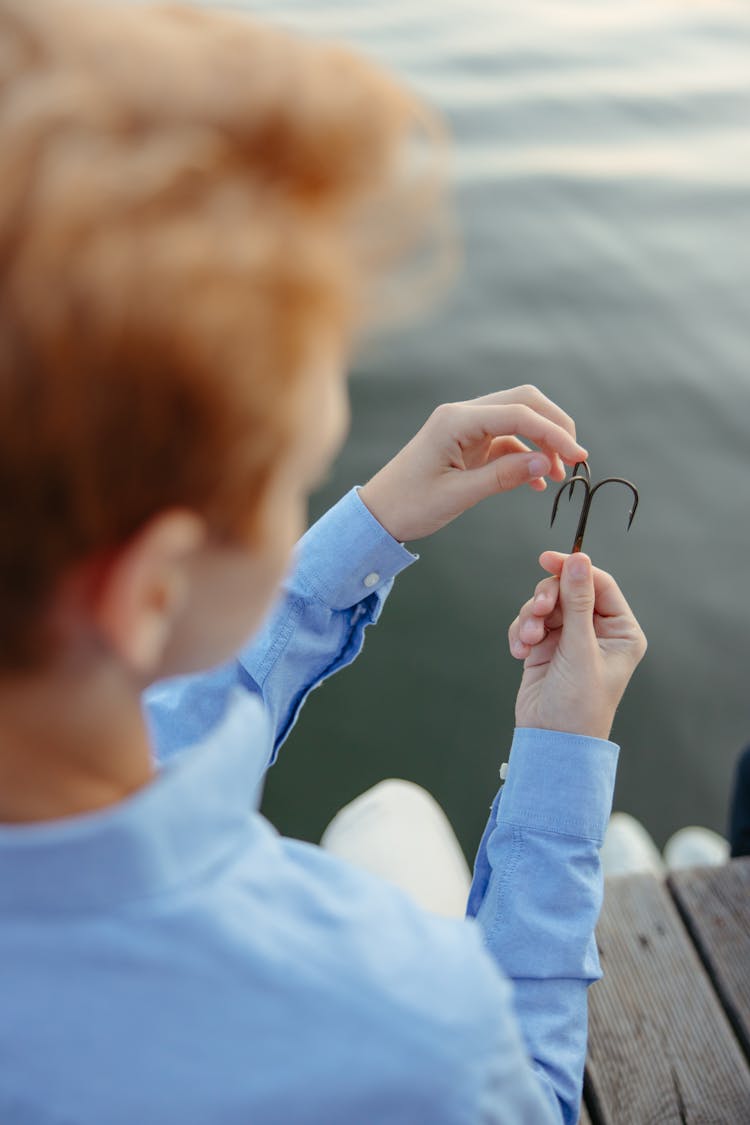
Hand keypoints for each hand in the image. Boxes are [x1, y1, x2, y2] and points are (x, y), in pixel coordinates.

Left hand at [357, 386, 587, 542]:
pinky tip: (539, 482)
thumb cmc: (409, 505)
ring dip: (543, 442)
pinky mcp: (469, 442)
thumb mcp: (458, 495)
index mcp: (456, 421)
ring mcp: (467, 426)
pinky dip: (527, 456)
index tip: (578, 457)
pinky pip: (508, 440)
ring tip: (560, 475)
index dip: (553, 433)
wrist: (378, 513)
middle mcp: (463, 415)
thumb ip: (503, 476)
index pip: (518, 414)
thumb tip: (546, 463)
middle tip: (575, 458)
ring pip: (519, 418)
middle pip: (524, 402)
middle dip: (554, 426)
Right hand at [509, 551, 646, 740]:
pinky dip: (521, 632)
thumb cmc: (579, 705)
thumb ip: (577, 601)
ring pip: (545, 605)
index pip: (599, 584)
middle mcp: (597, 632)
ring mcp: (570, 639)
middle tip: (539, 612)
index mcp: (620, 631)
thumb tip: (578, 559)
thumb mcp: (580, 649)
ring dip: (531, 618)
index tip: (547, 559)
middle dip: (547, 599)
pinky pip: (530, 622)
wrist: (552, 742)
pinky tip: (519, 652)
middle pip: (567, 590)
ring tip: (528, 640)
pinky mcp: (545, 648)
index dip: (574, 568)